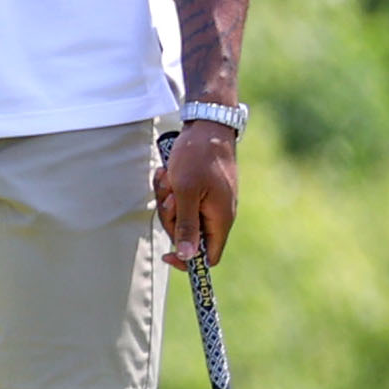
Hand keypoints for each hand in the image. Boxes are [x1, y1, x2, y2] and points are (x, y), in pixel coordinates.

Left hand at [156, 122, 238, 268]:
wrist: (207, 127)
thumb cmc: (197, 158)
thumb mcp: (186, 193)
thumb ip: (187, 226)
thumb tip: (187, 257)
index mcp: (220, 220)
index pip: (208, 257)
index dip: (189, 260)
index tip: (167, 255)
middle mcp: (218, 214)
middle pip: (188, 235)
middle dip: (171, 218)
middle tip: (170, 197)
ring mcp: (209, 202)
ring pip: (180, 216)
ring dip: (168, 199)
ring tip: (169, 179)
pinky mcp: (200, 190)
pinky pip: (179, 199)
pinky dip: (170, 189)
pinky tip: (167, 173)